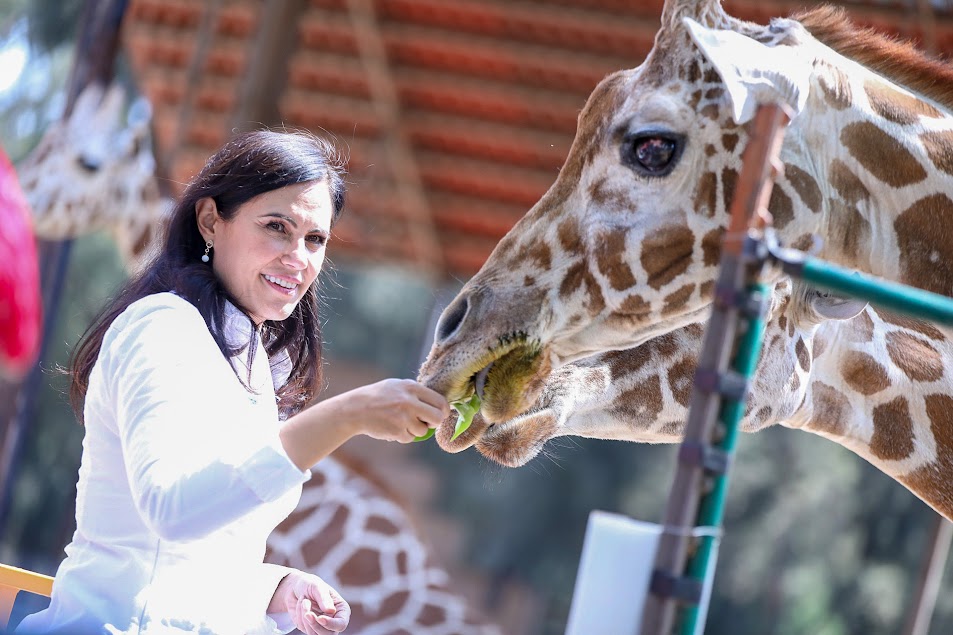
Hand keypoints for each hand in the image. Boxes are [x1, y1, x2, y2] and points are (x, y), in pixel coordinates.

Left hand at [271, 571, 349, 633]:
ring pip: (314, 634)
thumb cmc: (310, 585)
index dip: (331, 624)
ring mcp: (321, 626)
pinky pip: (304, 629)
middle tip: (307, 613)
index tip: (320, 618)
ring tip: (304, 601)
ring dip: (306, 618)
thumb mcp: (317, 586)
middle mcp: (333, 620)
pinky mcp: (309, 629)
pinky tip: (301, 606)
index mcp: (341, 610)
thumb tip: (331, 611)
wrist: (295, 587)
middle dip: (315, 624)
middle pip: (328, 634)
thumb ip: (324, 598)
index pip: (341, 624)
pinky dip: (300, 617)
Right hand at [330, 378, 450, 442]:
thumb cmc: (378, 397)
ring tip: (401, 422)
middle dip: (434, 423)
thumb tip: (439, 405)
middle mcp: (409, 402)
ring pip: (423, 431)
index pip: (439, 401)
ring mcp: (403, 417)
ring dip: (415, 430)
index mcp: (411, 388)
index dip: (444, 410)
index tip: (442, 414)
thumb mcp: (397, 386)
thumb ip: (416, 393)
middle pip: (437, 418)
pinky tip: (392, 427)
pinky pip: (409, 438)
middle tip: (427, 423)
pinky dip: (403, 435)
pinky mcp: (397, 431)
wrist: (355, 409)